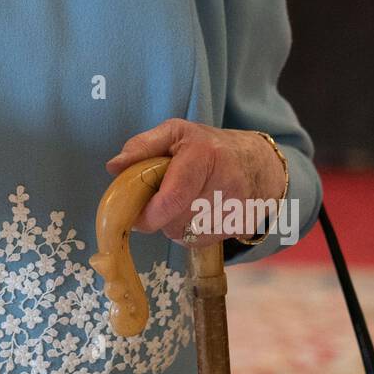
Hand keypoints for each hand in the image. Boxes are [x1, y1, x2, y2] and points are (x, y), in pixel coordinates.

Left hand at [104, 119, 285, 246]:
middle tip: (159, 201)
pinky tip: (197, 213)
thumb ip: (142, 146)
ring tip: (182, 203)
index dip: (149, 214)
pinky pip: (201, 241)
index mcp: (205, 155)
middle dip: (160, 217)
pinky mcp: (242, 227)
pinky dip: (191, 232)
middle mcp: (226, 184)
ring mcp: (238, 209)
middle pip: (176, 222)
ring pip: (187, 235)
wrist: (259, 163)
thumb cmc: (208, 145)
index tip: (136, 216)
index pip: (173, 198)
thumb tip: (113, 167)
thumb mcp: (175, 133)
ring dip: (175, 225)